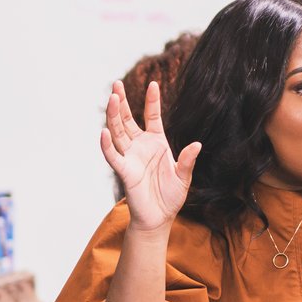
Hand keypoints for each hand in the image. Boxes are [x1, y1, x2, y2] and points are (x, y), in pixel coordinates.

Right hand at [99, 79, 199, 232]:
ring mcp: (130, 157)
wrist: (159, 218)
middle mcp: (140, 146)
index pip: (152, 116)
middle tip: (116, 84)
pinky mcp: (124, 171)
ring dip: (114, 116)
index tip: (153, 83)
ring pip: (118, 132)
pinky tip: (104, 132)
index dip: (152, 101)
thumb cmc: (171, 197)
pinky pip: (113, 156)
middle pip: (128, 120)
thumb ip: (188, 161)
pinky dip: (107, 145)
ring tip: (112, 99)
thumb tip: (197, 144)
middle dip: (122, 102)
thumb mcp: (184, 176)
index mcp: (156, 142)